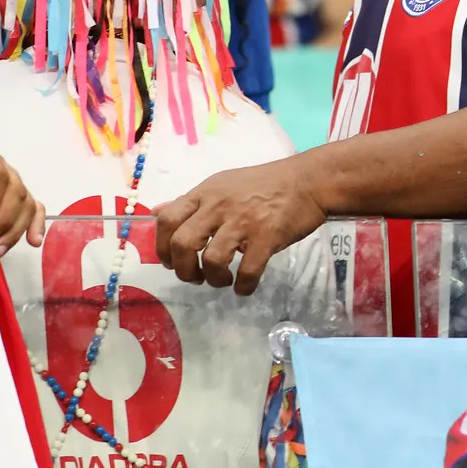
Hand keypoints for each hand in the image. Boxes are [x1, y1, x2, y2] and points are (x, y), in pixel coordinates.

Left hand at [153, 158, 326, 295]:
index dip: (162, 247)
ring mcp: (244, 221)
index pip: (167, 220)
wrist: (309, 180)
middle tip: (195, 277)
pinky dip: (243, 286)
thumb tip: (157, 211)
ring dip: (213, 279)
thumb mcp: (222, 184)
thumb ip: (192, 202)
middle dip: (184, 270)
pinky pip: (248, 270)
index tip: (171, 261)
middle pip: (183, 244)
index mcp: (206, 193)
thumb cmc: (266, 184)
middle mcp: (219, 206)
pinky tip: (245, 286)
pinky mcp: (268, 236)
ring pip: (212, 260)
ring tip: (223, 280)